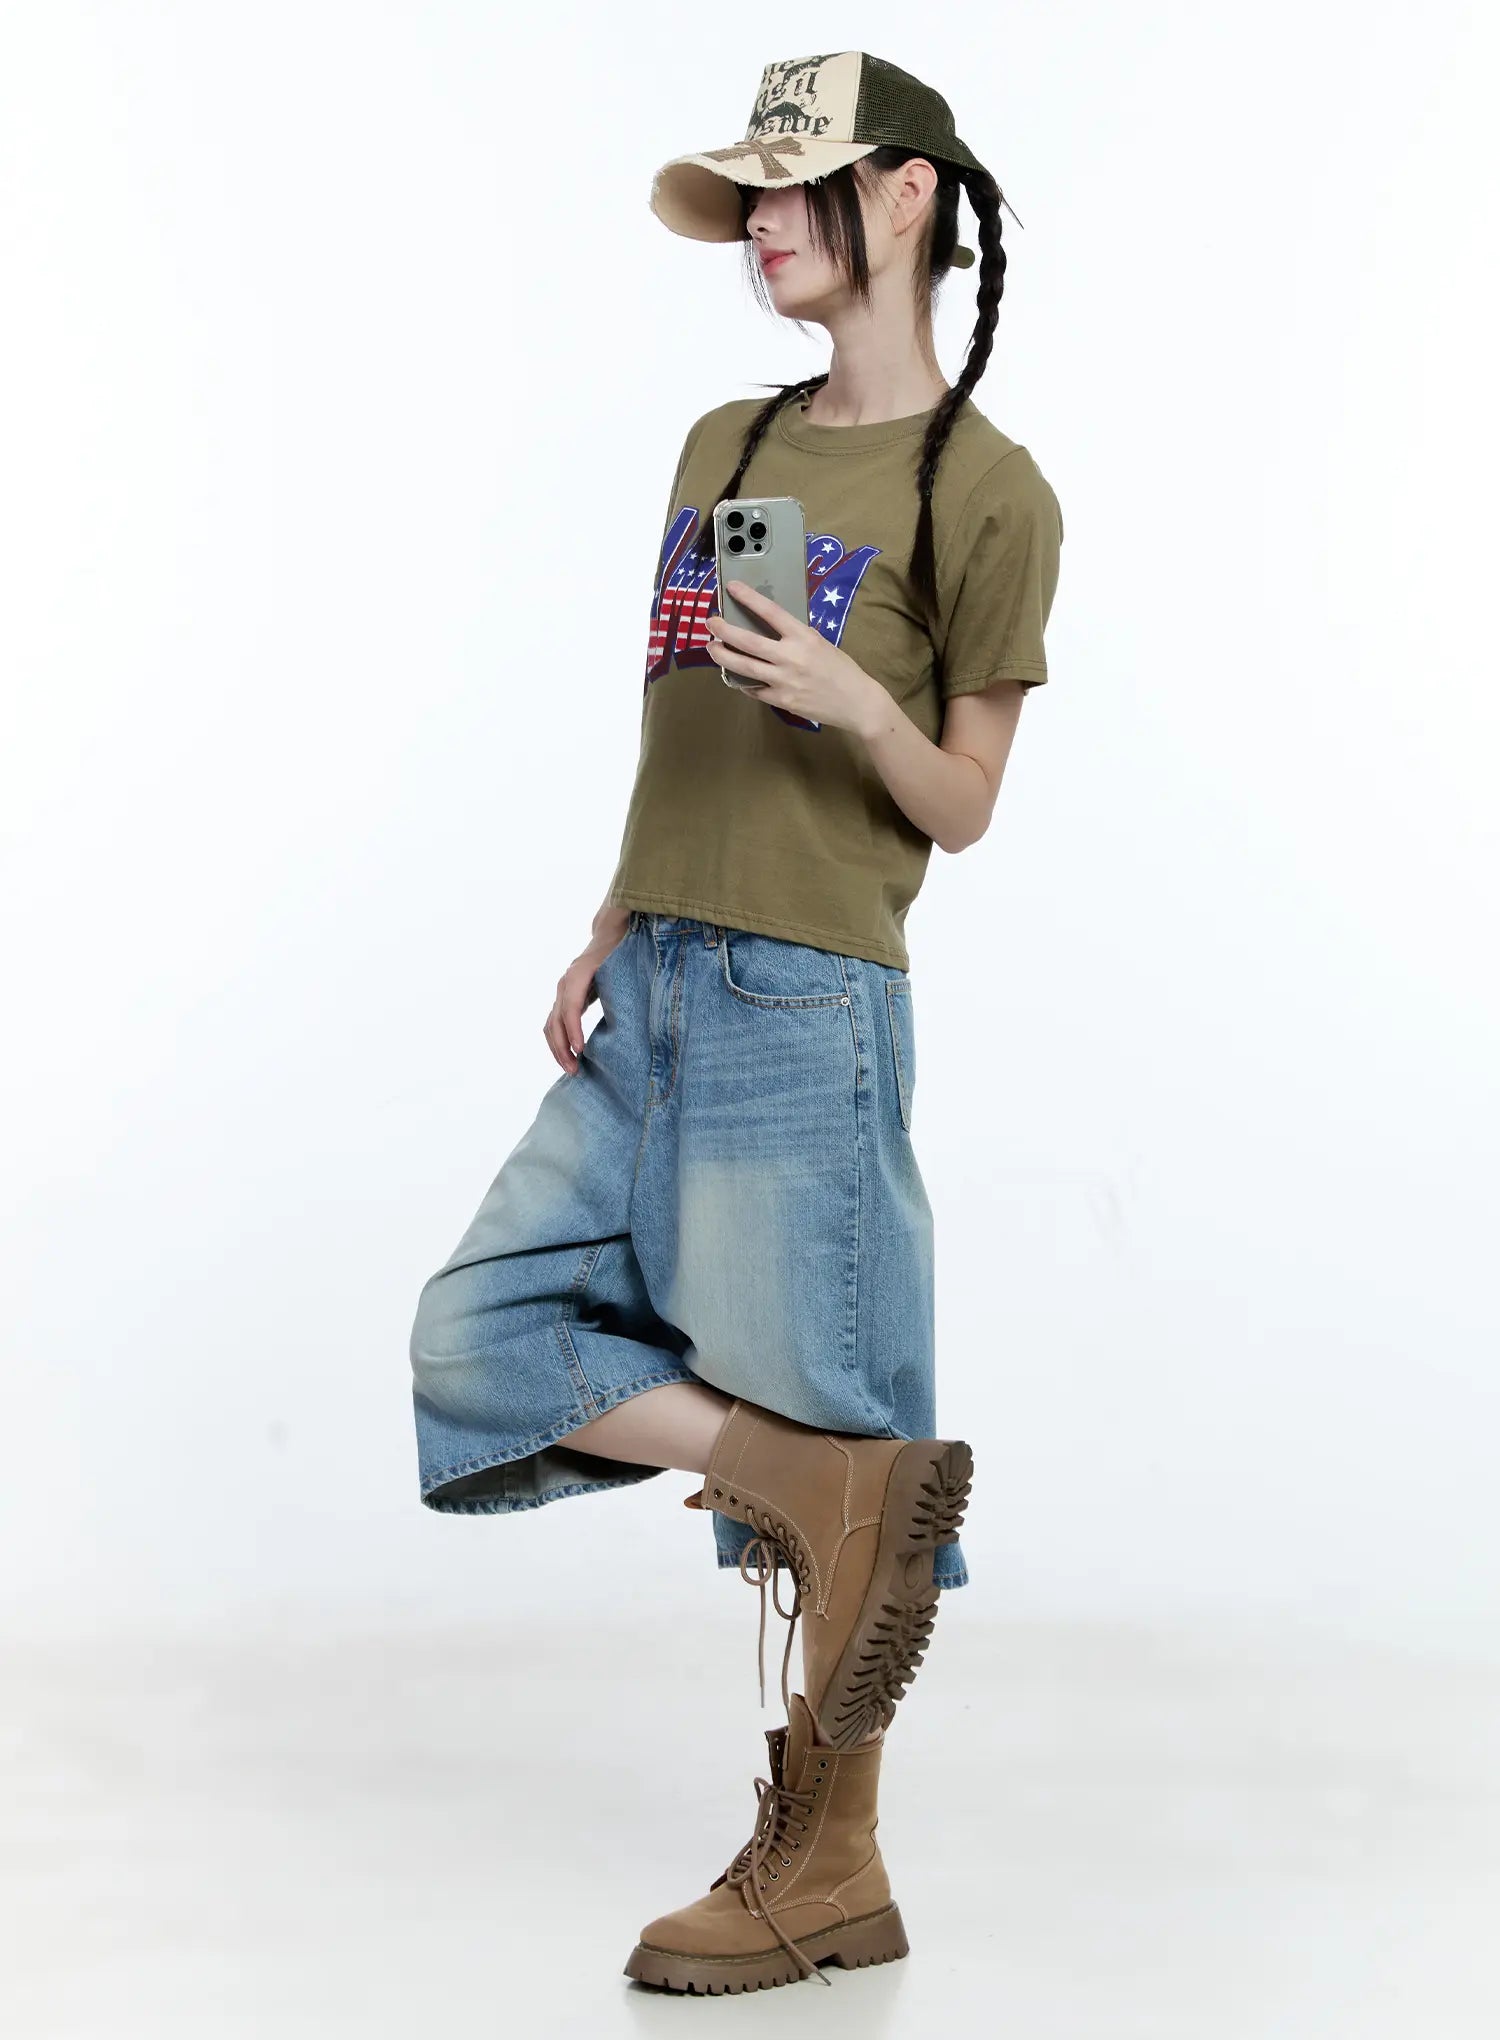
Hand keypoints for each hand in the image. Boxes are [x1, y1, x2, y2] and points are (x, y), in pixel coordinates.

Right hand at [544, 935, 622, 1074]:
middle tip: (575, 1069)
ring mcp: (562, 991)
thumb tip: (637, 1014)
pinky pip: (554, 1024)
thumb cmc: (619, 950)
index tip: (580, 1050)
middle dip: (562, 1047)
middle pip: (555, 1020)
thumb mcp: (622, 964)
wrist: (609, 934)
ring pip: (551, 1025)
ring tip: (571, 1069)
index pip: (570, 1007)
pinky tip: (570, 1057)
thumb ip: (623, 984)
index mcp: (578, 974)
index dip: (573, 1029)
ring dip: (558, 1049)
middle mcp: (565, 983)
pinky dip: (559, 1042)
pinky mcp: (565, 999)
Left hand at [705, 581, 882, 735]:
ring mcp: (784, 680)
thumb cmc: (841, 670)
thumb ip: (796, 637)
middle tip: (711, 622)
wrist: (857, 702)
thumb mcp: (821, 643)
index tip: (732, 588)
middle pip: (748, 641)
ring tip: (712, 647)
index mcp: (803, 637)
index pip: (771, 612)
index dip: (749, 598)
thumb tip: (771, 629)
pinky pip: (755, 689)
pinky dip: (743, 682)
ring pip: (744, 666)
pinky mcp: (782, 700)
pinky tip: (736, 676)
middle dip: (724, 630)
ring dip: (724, 655)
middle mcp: (791, 657)